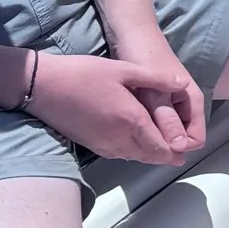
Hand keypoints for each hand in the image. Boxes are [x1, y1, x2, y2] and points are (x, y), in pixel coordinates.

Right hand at [31, 44, 206, 164]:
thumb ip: (155, 79)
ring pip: (133, 157)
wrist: (42, 86)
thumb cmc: (83, 74)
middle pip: (148, 156)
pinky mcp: (91, 145)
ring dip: (148, 155)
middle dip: (165, 156)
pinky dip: (131, 153)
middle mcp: (119, 138)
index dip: (174, 151)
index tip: (186, 151)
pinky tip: (135, 144)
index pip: (160, 145)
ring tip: (161, 151)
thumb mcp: (123, 69)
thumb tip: (183, 85)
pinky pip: (118, 155)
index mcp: (131, 120)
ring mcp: (103, 144)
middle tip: (178, 155)